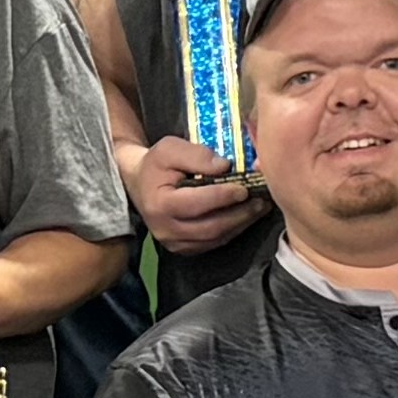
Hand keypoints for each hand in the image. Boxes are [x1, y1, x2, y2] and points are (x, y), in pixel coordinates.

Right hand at [129, 135, 262, 257]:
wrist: (138, 184)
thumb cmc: (156, 165)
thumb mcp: (170, 148)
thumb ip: (197, 155)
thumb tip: (225, 167)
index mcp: (160, 204)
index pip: (197, 204)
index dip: (223, 197)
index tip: (244, 188)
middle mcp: (165, 229)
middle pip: (210, 227)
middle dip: (239, 215)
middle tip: (259, 201)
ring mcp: (173, 243)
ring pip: (214, 239)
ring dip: (240, 224)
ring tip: (258, 208)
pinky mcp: (182, 248)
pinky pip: (212, 244)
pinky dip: (231, 231)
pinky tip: (244, 218)